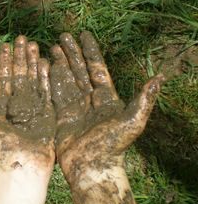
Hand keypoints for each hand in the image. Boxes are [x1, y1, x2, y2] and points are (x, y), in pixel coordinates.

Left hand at [0, 36, 54, 173]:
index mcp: (1, 108)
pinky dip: (46, 77)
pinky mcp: (47, 115)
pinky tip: (46, 62)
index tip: (4, 46)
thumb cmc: (0, 149)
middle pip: (19, 76)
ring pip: (33, 80)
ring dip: (33, 63)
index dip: (3, 63)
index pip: (3, 79)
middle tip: (21, 38)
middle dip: (19, 57)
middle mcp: (18, 107)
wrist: (21, 166)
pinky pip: (47, 92)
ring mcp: (33, 110)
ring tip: (33, 45)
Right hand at [50, 31, 164, 184]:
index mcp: (106, 98)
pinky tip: (43, 69)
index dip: (90, 51)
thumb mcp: (132, 122)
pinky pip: (53, 95)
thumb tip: (160, 77)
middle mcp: (89, 100)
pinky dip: (48, 81)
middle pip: (79, 70)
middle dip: (71, 53)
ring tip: (50, 47)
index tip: (83, 34)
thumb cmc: (112, 147)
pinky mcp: (61, 118)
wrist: (91, 169)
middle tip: (62, 36)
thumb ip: (144, 100)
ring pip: (65, 80)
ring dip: (58, 63)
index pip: (97, 68)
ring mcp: (74, 108)